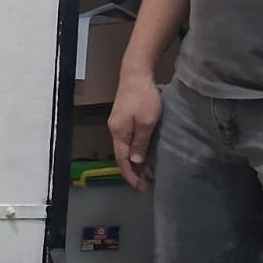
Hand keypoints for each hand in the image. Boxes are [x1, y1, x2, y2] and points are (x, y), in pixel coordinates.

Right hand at [108, 70, 161, 189]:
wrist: (135, 74)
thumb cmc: (144, 98)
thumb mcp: (147, 122)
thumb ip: (141, 142)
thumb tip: (135, 161)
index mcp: (119, 133)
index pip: (122, 160)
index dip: (131, 175)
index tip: (141, 187)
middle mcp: (114, 130)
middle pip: (121, 156)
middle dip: (132, 171)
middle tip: (145, 184)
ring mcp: (117, 124)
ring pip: (124, 148)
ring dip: (133, 161)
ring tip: (146, 172)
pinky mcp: (122, 118)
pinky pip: (126, 140)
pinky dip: (133, 151)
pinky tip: (142, 153)